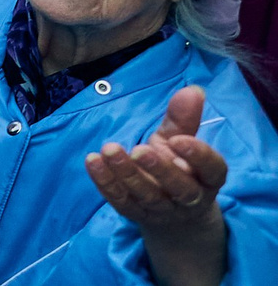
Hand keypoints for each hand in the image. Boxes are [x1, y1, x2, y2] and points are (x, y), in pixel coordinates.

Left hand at [88, 86, 229, 274]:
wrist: (172, 214)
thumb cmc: (178, 167)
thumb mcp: (180, 142)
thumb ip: (184, 119)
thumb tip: (193, 89)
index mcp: (207, 178)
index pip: (212, 170)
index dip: (198, 156)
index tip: (178, 139)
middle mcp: (190, 198)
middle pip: (180, 189)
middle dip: (160, 169)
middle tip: (139, 150)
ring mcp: (163, 210)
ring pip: (148, 196)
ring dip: (127, 174)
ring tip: (109, 150)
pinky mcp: (136, 214)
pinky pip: (121, 202)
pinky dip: (106, 183)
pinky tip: (93, 162)